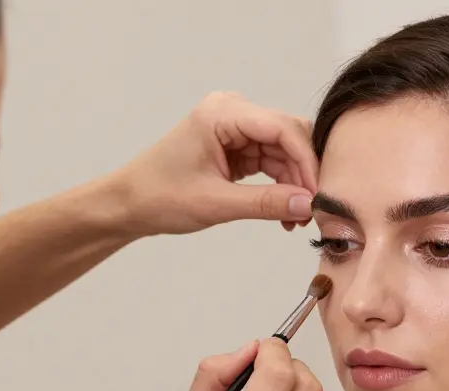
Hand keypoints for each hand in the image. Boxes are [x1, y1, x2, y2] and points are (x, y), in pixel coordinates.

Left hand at [111, 92, 318, 237]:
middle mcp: (232, 112)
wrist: (129, 203)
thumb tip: (308, 205)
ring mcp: (235, 127)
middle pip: (288, 136)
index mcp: (222, 113)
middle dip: (304, 173)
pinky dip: (281, 185)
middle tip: (312, 211)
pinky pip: (271, 160)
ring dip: (294, 184)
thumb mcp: (216, 203)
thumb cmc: (159, 196)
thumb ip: (265, 203)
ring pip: (284, 151)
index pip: (282, 128)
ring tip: (296, 219)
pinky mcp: (236, 145)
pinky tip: (285, 212)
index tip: (318, 194)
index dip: (306, 160)